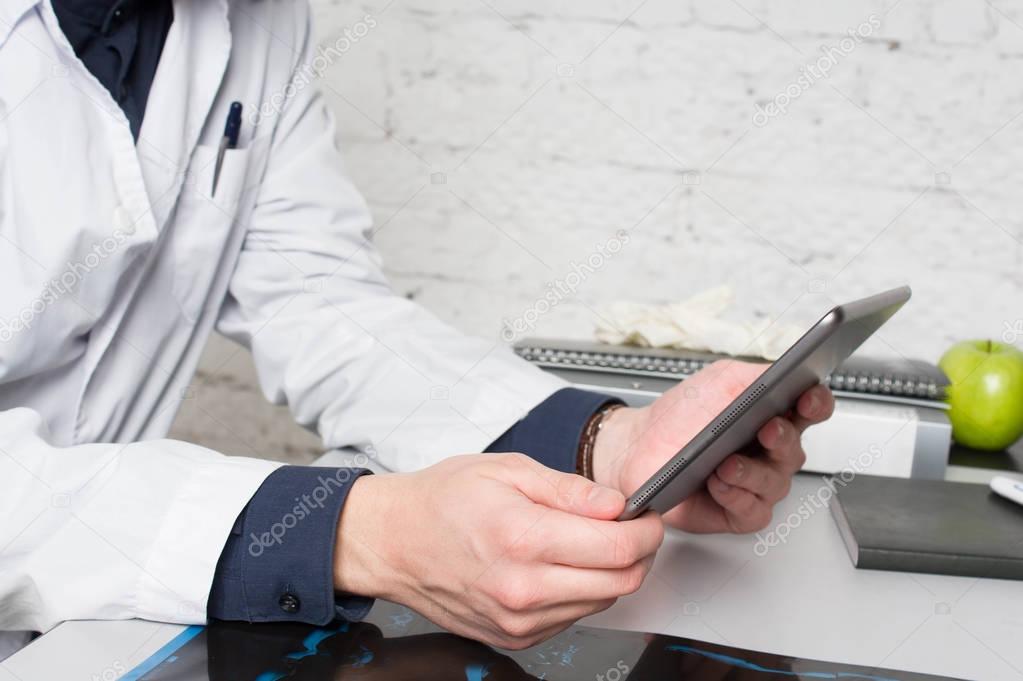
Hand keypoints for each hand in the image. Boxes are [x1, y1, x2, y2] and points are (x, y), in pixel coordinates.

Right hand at [333, 453, 663, 648]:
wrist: (393, 541)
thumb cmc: (442, 501)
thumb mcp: (508, 471)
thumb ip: (570, 490)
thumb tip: (616, 504)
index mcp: (524, 538)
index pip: (618, 548)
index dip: (646, 530)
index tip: (646, 516)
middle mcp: (523, 588)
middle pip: (621, 583)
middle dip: (638, 552)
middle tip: (628, 526)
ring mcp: (519, 619)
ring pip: (602, 603)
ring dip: (609, 573)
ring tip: (585, 541)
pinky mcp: (515, 636)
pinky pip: (573, 618)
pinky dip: (580, 591)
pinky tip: (558, 565)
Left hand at [591, 359, 834, 533]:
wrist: (640, 445)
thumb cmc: (680, 415)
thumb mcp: (719, 380)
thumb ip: (755, 376)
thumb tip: (783, 373)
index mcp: (772, 415)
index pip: (810, 410)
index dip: (816, 403)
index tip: (808, 397)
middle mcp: (770, 452)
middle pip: (795, 450)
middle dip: (783, 439)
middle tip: (767, 429)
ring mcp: (757, 483)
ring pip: (774, 483)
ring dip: (752, 472)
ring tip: (728, 462)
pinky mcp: (738, 511)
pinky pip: (752, 510)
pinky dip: (736, 497)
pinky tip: (718, 484)